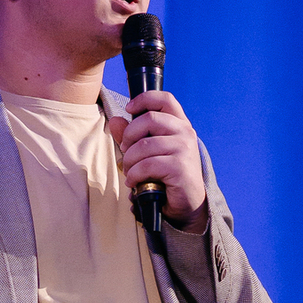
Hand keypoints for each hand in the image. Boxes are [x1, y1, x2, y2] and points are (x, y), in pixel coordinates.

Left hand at [108, 91, 207, 232]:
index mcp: (179, 124)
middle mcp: (185, 132)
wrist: (186, 203)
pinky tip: (133, 182)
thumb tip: (115, 120)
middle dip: (128, 137)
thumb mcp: (148, 152)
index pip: (165, 99)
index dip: (144, 99)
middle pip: (148, 119)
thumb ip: (131, 136)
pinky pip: (147, 165)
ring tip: (129, 172)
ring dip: (129, 161)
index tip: (128, 109)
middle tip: (125, 152)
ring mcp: (184, 149)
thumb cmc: (166, 175)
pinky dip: (134, 175)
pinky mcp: (180, 167)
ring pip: (143, 145)